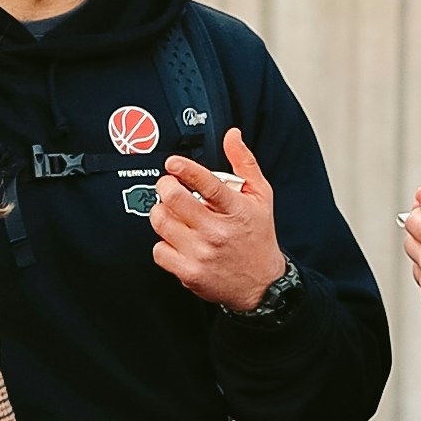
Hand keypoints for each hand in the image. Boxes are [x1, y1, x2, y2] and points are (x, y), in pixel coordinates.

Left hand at [149, 129, 288, 314]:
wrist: (262, 284)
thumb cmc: (258, 236)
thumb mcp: (261, 196)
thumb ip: (244, 163)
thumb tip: (232, 135)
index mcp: (236, 210)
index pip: (208, 184)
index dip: (185, 170)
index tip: (173, 163)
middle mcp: (217, 232)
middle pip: (175, 201)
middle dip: (165, 186)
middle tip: (168, 185)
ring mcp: (202, 254)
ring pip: (161, 222)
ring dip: (161, 213)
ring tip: (172, 213)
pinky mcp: (189, 273)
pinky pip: (159, 250)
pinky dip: (163, 243)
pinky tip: (176, 240)